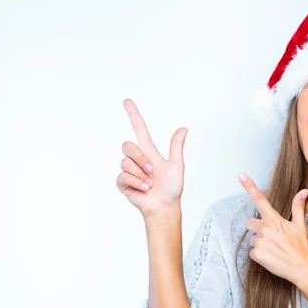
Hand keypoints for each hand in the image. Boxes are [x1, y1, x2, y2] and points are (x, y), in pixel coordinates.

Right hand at [116, 98, 187, 219]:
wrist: (165, 206)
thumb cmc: (172, 188)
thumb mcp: (177, 165)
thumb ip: (177, 146)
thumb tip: (183, 128)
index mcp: (149, 152)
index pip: (140, 130)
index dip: (133, 115)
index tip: (127, 101)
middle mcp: (137, 159)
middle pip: (127, 145)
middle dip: (140, 158)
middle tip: (152, 171)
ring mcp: (129, 170)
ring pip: (126, 162)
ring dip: (141, 174)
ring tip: (150, 184)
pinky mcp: (123, 182)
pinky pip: (124, 176)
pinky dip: (137, 183)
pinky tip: (144, 189)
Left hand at [238, 173, 307, 283]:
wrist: (302, 268)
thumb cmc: (302, 247)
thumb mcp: (300, 225)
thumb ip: (298, 207)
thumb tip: (304, 191)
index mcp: (274, 220)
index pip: (260, 200)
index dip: (249, 186)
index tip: (241, 176)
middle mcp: (265, 229)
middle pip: (250, 223)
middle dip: (257, 228)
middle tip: (270, 236)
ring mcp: (259, 242)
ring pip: (252, 239)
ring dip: (259, 243)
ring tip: (273, 248)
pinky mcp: (256, 254)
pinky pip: (252, 251)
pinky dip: (259, 254)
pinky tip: (271, 256)